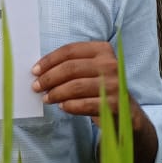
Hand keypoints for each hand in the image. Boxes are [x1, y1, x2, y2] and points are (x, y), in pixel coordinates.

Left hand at [31, 41, 157, 162]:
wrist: (126, 112)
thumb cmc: (100, 87)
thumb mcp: (89, 70)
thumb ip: (70, 65)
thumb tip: (40, 70)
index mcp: (102, 50)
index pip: (70, 51)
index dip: (49, 60)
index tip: (35, 71)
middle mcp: (110, 64)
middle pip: (70, 68)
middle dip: (49, 78)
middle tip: (36, 87)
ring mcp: (114, 84)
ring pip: (75, 86)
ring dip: (56, 93)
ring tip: (46, 99)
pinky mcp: (114, 104)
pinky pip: (84, 104)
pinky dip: (69, 106)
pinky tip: (62, 107)